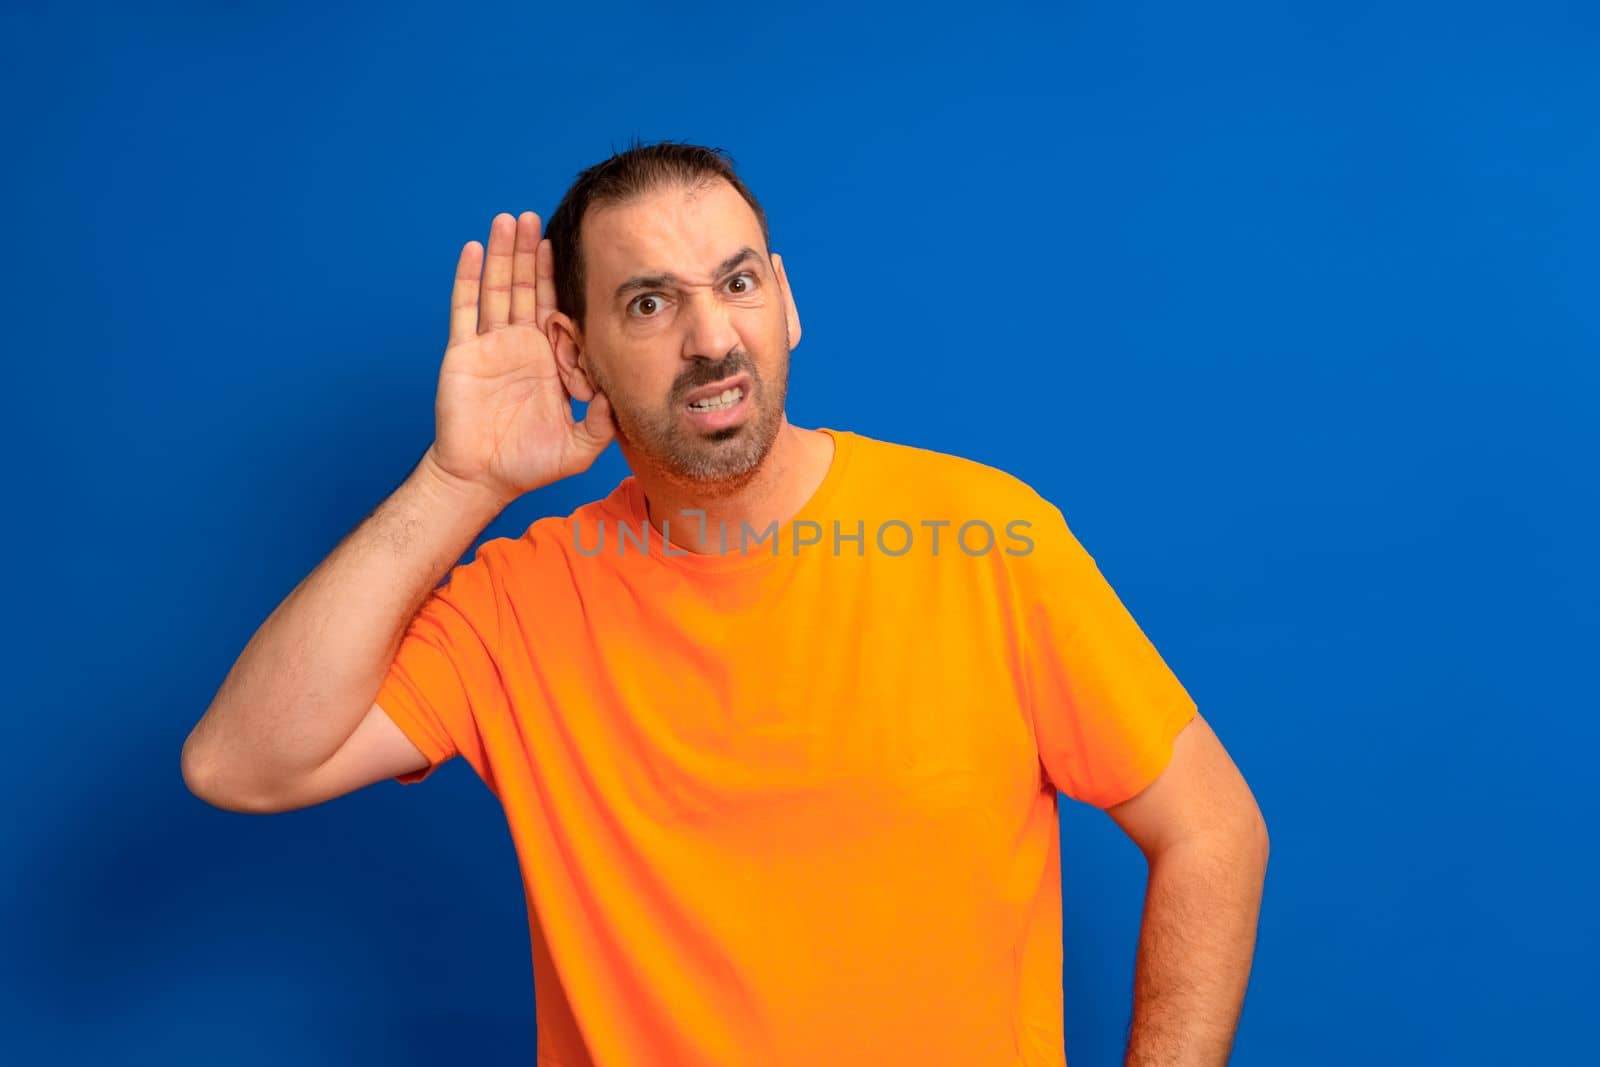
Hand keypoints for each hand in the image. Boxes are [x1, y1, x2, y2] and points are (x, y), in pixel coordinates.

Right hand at [423, 212, 614, 505]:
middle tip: (537, 215)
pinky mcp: (462, 353)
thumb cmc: (529, 464)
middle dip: (532, 253)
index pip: (558, 310)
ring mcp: (490, 346)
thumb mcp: (579, 446)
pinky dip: (467, 278)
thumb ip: (603, 422)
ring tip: (509, 219)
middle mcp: (520, 345)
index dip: (561, 281)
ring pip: (498, 289)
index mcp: (548, 359)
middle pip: (527, 288)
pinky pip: (464, 309)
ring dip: (504, 254)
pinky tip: (474, 249)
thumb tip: (622, 392)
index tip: (572, 248)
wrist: (482, 479)